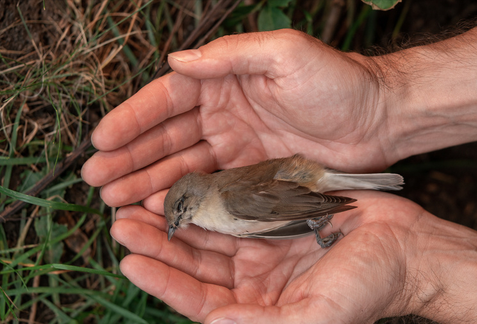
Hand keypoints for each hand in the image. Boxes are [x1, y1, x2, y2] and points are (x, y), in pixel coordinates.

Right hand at [81, 29, 397, 206]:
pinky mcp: (253, 176)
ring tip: (114, 200)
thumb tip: (178, 61)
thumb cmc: (336, 80)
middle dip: (130, 158)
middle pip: (167, 138)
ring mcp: (237, 147)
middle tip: (96, 180)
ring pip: (183, 167)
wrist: (380, 118)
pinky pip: (211, 189)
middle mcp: (225, 113)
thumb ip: (230, 56)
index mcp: (226, 80)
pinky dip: (184, 200)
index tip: (102, 140)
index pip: (168, 100)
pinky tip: (158, 210)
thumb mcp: (284, 54)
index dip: (133, 120)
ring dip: (148, 182)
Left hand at [110, 191, 421, 323]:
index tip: (131, 260)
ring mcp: (263, 244)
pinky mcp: (275, 213)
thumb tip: (212, 323)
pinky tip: (187, 181)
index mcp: (259, 308)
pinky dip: (209, 195)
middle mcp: (255, 278)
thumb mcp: (317, 316)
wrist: (407, 248)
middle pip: (195, 263)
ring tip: (142, 199)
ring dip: (177, 216)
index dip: (164, 282)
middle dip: (159, 244)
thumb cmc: (368, 288)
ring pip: (208, 231)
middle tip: (124, 222)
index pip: (199, 299)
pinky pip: (233, 204)